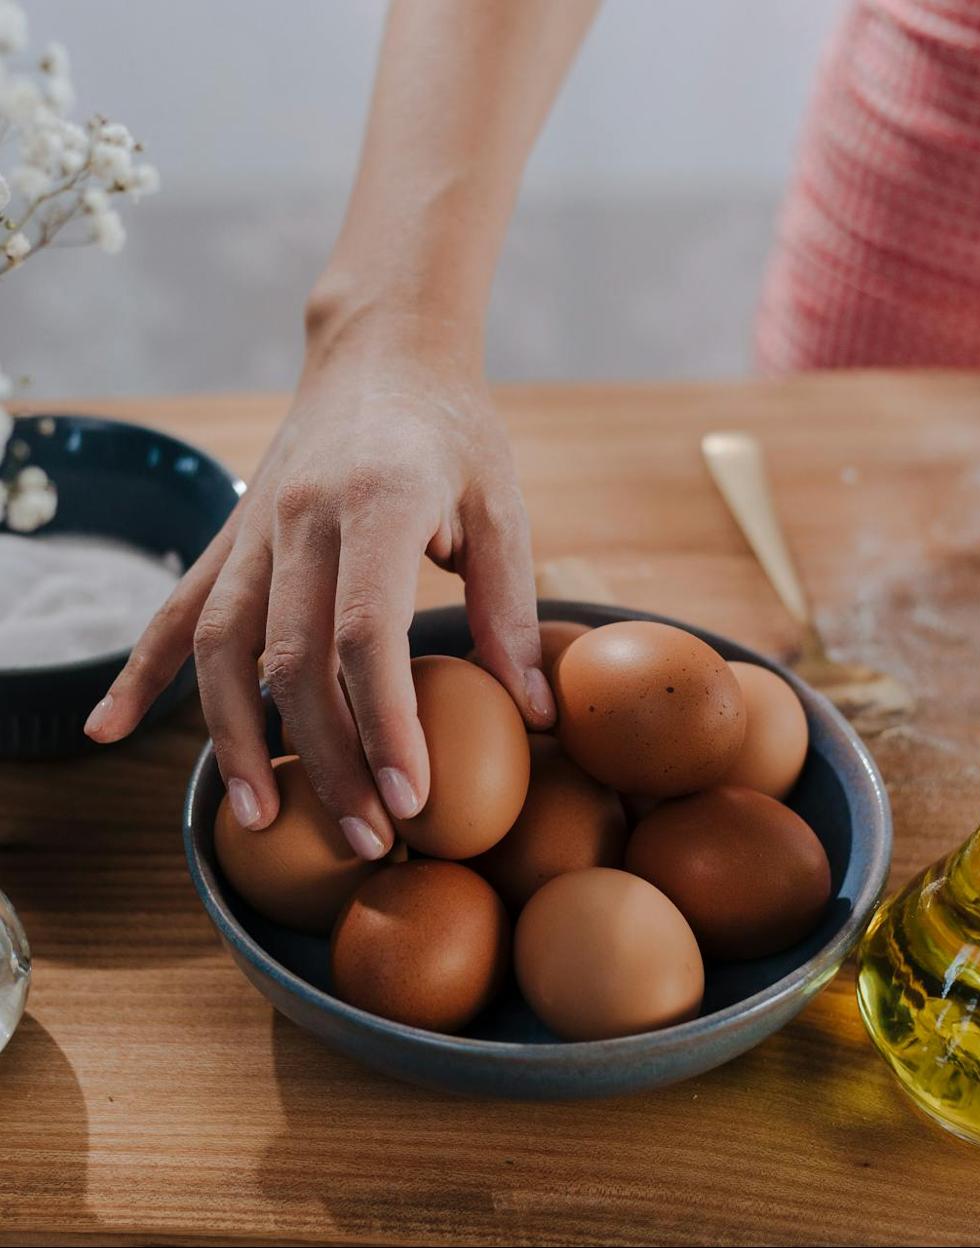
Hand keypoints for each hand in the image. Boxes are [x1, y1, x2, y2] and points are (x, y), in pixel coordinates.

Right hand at [85, 314, 554, 859]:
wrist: (383, 350)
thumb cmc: (456, 432)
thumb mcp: (503, 508)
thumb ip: (513, 611)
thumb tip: (535, 713)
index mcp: (381, 504)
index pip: (368, 634)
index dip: (387, 723)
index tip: (412, 797)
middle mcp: (301, 516)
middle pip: (292, 658)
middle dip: (326, 757)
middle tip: (362, 836)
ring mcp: (255, 526)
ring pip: (221, 645)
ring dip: (235, 738)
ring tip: (258, 817)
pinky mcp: (233, 535)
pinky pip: (178, 607)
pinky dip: (143, 670)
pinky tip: (106, 727)